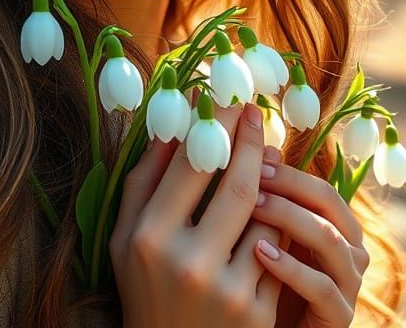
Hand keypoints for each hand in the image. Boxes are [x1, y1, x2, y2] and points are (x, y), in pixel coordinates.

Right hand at [109, 101, 283, 326]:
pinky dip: (279, 228)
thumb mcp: (126, 237)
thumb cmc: (144, 286)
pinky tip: (274, 214)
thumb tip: (171, 121)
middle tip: (256, 112)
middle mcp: (186, 261)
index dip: (212, 127)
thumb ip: (144, 180)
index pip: (190, 166)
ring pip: (266, 218)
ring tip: (267, 162)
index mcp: (148, 236)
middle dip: (251, 142)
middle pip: (238, 186)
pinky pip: (280, 253)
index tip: (225, 98)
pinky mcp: (255, 312)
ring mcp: (225, 289)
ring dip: (270, 187)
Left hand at [250, 146, 370, 326]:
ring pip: (329, 239)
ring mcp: (348, 283)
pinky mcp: (339, 316)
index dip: (286, 170)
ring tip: (251, 207)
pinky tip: (259, 254)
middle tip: (252, 176)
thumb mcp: (258, 235)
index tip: (249, 156)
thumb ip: (260, 200)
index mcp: (334, 226)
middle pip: (329, 204)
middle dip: (289, 186)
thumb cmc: (262, 281)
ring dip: (289, 218)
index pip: (318, 186)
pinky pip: (322, 286)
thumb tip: (247, 148)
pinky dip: (290, 268)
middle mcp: (350, 250)